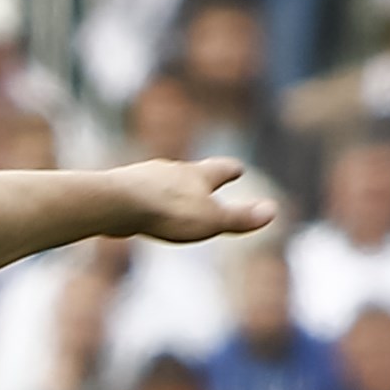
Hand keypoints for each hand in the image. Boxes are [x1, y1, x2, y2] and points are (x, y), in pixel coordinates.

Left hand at [117, 157, 275, 246]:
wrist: (116, 203)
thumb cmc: (167, 212)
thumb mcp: (211, 220)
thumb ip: (240, 218)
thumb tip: (273, 211)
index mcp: (198, 175)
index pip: (221, 169)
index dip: (230, 171)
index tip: (238, 168)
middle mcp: (172, 169)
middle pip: (190, 171)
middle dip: (199, 176)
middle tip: (205, 176)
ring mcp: (144, 177)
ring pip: (162, 179)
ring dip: (170, 186)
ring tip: (172, 193)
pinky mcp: (121, 189)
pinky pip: (137, 192)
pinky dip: (144, 198)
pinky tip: (138, 206)